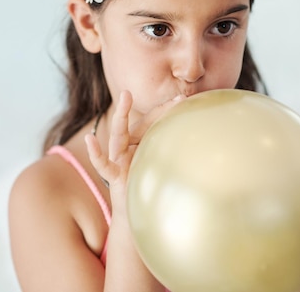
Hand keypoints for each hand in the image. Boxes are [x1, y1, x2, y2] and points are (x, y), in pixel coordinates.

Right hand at [85, 91, 184, 211]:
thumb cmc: (153, 188)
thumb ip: (179, 153)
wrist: (138, 215)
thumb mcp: (168, 168)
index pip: (152, 122)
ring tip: (125, 96)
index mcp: (141, 143)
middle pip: (137, 124)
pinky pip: (102, 163)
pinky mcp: (112, 175)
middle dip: (146, 103)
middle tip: (151, 83)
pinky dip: (95, 152)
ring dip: (121, 114)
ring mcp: (118, 159)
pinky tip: (90, 140)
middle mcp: (128, 148)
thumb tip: (210, 143)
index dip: (165, 110)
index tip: (182, 99)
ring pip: (119, 135)